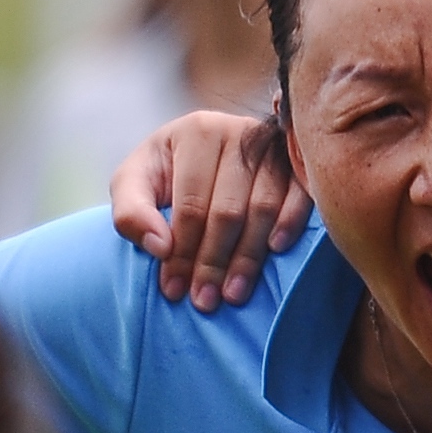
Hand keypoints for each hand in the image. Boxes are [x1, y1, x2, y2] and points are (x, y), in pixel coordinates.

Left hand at [109, 110, 308, 311]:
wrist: (204, 148)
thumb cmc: (167, 170)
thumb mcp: (133, 182)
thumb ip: (131, 212)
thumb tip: (160, 247)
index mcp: (197, 132)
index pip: (191, 203)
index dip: (181, 251)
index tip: (173, 289)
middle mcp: (239, 133)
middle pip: (227, 210)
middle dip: (213, 262)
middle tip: (204, 301)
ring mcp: (273, 147)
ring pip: (263, 208)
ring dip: (248, 256)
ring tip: (233, 294)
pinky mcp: (298, 162)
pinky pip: (300, 195)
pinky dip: (290, 223)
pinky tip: (276, 251)